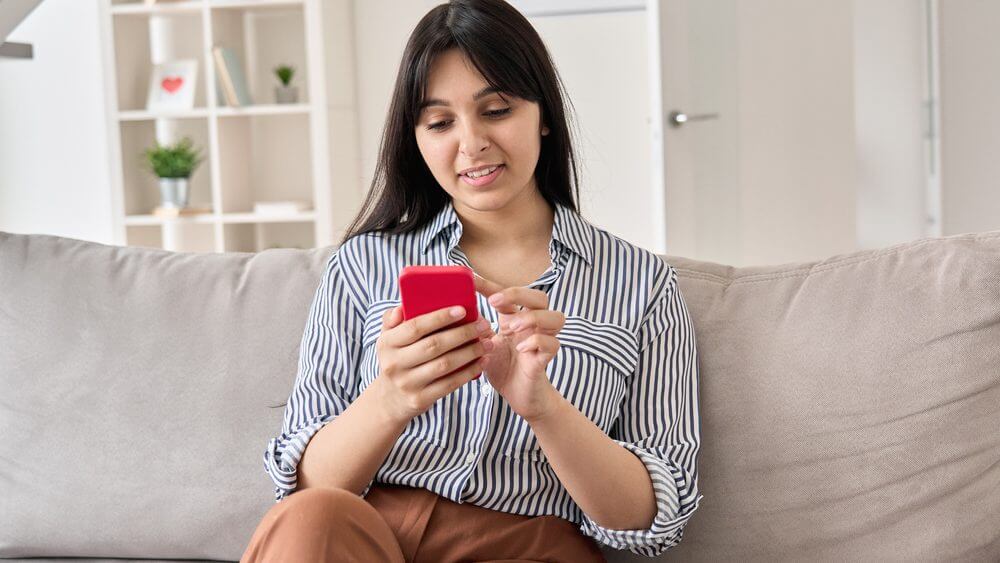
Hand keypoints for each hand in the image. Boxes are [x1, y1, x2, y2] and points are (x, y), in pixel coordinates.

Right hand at [371, 304, 495, 425]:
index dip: (440, 317)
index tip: (462, 310)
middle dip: (462, 333)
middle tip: (483, 325)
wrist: (390, 399)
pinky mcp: (421, 398)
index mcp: (387, 343)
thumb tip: (402, 307)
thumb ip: (393, 319)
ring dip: (470, 352)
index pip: (415, 327)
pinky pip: (450, 384)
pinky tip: (482, 362)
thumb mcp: (388, 338)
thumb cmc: (396, 358)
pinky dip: (469, 372)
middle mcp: (394, 363)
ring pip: (445, 364)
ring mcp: (407, 383)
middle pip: (434, 345)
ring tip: (488, 343)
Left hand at [473, 273, 564, 421]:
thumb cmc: (502, 368)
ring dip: (533, 317)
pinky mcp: (546, 359)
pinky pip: (552, 344)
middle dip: (518, 294)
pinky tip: (521, 349)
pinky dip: (537, 342)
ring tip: (511, 327)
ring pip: (555, 317)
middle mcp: (532, 326)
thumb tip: (458, 313)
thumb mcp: (483, 346)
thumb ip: (476, 330)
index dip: (489, 285)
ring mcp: (542, 341)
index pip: (507, 294)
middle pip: (540, 297)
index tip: (470, 280)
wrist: (518, 397)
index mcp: (516, 319)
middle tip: (495, 302)